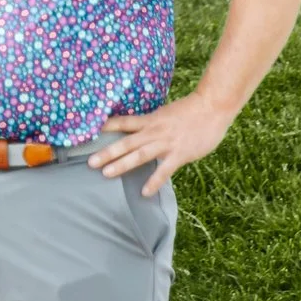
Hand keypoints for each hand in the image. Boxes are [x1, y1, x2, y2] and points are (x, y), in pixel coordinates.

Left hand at [91, 94, 234, 196]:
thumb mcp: (165, 114)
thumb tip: (141, 131)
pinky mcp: (179, 154)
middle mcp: (153, 131)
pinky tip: (144, 192)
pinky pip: (164, 170)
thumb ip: (152, 123)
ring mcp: (166, 143)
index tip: (88, 133)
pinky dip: (154, 181)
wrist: (212, 107)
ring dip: (122, 164)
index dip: (106, 127)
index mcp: (149, 120)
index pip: (123, 122)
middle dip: (107, 152)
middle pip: (126, 142)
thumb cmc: (191, 110)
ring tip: (106, 174)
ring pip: (140, 155)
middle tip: (90, 162)